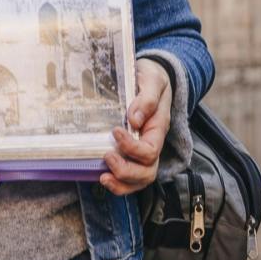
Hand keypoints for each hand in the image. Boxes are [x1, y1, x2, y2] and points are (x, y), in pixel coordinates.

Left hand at [101, 59, 170, 196]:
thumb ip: (146, 98)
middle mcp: (152, 143)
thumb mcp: (153, 80)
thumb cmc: (152, 77)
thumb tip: (134, 119)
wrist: (152, 76)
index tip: (115, 131)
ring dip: (122, 183)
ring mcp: (142, 150)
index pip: (150, 149)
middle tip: (107, 157)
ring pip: (140, 179)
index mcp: (158, 128)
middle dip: (126, 171)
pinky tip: (102, 176)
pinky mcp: (132, 152)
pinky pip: (130, 177)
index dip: (132, 147)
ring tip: (103, 177)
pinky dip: (118, 183)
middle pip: (147, 171)